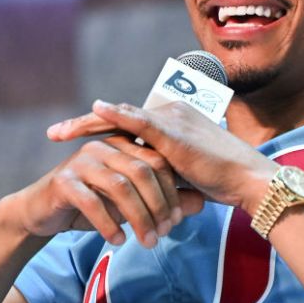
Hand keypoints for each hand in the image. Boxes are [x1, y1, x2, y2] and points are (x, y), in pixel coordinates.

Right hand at [18, 133, 203, 246]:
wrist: (43, 212)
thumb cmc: (93, 204)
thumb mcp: (132, 204)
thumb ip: (165, 200)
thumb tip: (201, 203)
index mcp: (123, 145)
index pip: (158, 162)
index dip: (171, 191)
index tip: (178, 221)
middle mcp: (104, 146)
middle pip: (142, 172)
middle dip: (158, 206)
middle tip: (164, 234)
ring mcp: (82, 161)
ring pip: (120, 186)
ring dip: (138, 218)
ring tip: (146, 242)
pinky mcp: (64, 181)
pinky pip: (92, 201)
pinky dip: (108, 223)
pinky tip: (117, 241)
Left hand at [48, 100, 277, 214]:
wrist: (249, 180)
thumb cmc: (225, 181)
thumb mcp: (189, 177)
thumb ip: (168, 176)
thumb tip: (153, 192)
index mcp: (173, 123)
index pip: (128, 124)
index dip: (100, 128)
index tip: (74, 137)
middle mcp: (170, 114)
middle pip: (118, 118)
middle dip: (84, 125)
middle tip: (54, 133)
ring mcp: (171, 120)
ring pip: (121, 117)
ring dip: (87, 123)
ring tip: (59, 132)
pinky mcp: (173, 131)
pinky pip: (138, 120)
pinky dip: (115, 114)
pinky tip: (94, 110)